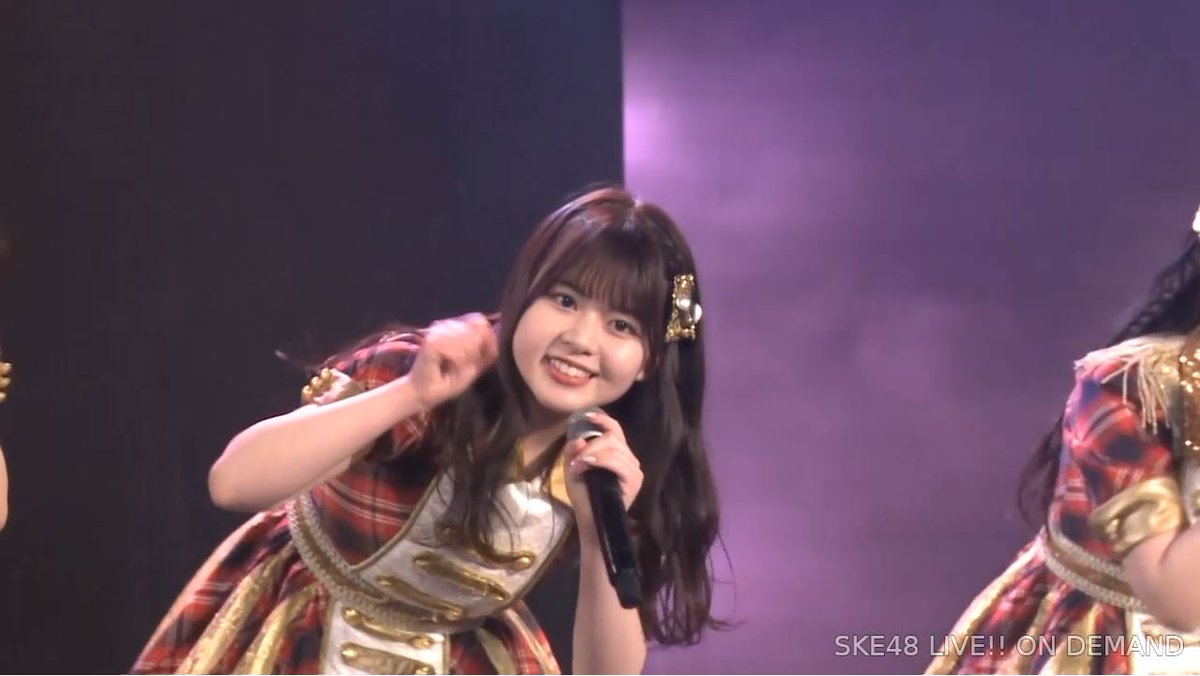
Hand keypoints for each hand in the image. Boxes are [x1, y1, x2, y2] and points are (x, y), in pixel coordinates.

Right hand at [408, 313, 497, 408]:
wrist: (426, 394)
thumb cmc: (449, 379)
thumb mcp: (476, 364)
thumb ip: (488, 349)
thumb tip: (501, 332)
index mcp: (456, 326)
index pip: (479, 320)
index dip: (484, 337)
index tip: (477, 356)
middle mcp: (446, 324)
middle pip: (475, 329)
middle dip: (474, 351)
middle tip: (461, 364)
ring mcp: (437, 330)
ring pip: (467, 339)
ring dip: (465, 358)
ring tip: (453, 366)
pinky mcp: (430, 341)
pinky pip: (456, 350)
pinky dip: (457, 361)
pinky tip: (447, 366)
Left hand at [564, 409, 643, 540]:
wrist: (591, 521)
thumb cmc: (584, 496)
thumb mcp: (573, 469)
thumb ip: (573, 452)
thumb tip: (579, 439)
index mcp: (618, 454)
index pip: (616, 430)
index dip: (603, 420)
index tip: (588, 416)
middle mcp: (629, 459)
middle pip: (613, 438)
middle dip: (592, 445)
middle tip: (576, 460)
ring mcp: (634, 470)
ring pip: (614, 449)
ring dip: (592, 454)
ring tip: (578, 466)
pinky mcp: (634, 481)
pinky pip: (618, 462)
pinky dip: (601, 460)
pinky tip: (588, 464)